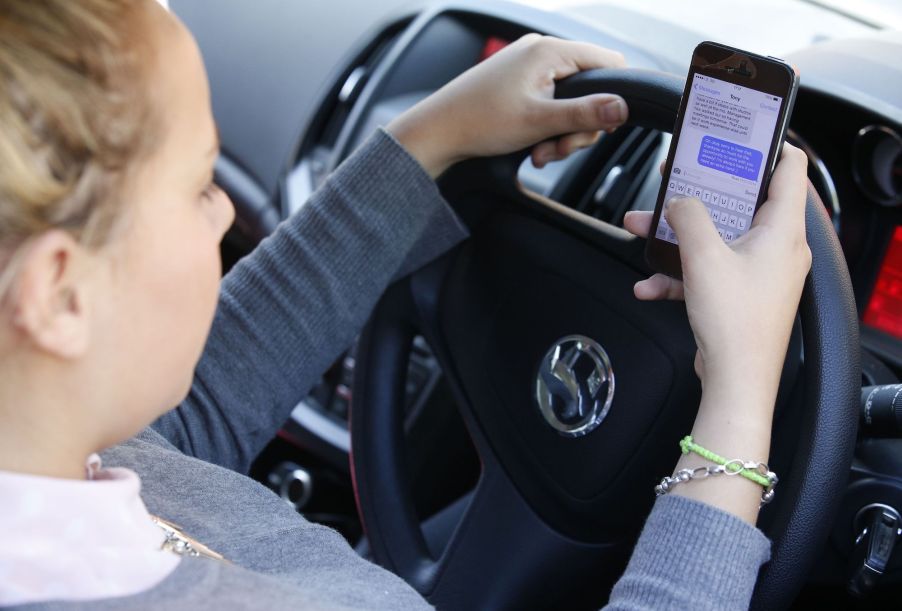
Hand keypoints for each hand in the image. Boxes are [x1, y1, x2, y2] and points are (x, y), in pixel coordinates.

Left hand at [387, 34, 627, 177]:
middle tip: (559, 150)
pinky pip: (548, 103)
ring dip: (561, 133)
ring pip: (568, 101)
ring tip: (540, 153)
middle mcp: (540, 52)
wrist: (437, 132)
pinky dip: (546, 128)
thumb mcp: (540, 122)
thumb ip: (585, 114)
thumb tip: (624, 108)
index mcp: (549, 51)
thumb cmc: (480, 122)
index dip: (614, 96)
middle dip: (579, 126)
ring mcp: (527, 67)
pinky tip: (532, 148)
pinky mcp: (517, 83)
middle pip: (589, 88)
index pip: (609, 62)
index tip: (602, 126)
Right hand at [624, 144, 810, 399]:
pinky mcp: (740, 295)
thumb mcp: (704, 256)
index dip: (764, 146)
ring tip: (640, 229)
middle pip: (739, 202)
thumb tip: (680, 201)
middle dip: (698, 192)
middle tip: (675, 178)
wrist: (736, 381)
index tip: (735, 137)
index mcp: (782, 231)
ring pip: (715, 237)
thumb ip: (689, 216)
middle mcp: (777, 248)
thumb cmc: (736, 323)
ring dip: (676, 234)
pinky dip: (678, 274)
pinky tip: (648, 284)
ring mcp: (759, 273)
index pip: (789, 168)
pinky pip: (707, 271)